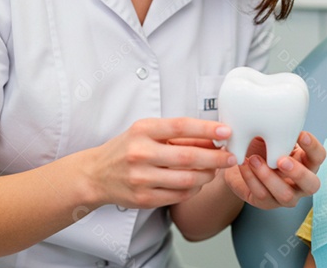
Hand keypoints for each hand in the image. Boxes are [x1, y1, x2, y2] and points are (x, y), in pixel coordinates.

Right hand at [88, 117, 236, 209]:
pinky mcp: (144, 199)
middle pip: (188, 157)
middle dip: (215, 157)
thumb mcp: (147, 133)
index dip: (206, 129)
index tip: (226, 131)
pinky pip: (179, 195)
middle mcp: (140, 153)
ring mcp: (141, 178)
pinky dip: (194, 189)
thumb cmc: (126, 149)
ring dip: (207, 175)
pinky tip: (197, 182)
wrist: (96, 175)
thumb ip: (177, 135)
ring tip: (214, 170)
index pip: (180, 127)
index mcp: (142, 131)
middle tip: (231, 157)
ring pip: (187, 180)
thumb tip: (213, 137)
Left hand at [222, 131, 324, 209]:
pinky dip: (251, 179)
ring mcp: (285, 195)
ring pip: (285, 195)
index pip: (318, 157)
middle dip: (297, 173)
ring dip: (268, 177)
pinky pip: (262, 195)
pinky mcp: (267, 203)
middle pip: (312, 184)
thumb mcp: (269, 134)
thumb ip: (277, 129)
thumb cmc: (260, 145)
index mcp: (306, 162)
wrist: (238, 160)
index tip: (300, 134)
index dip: (312, 147)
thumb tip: (277, 115)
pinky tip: (243, 165)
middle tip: (281, 160)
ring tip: (253, 159)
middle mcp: (300, 183)